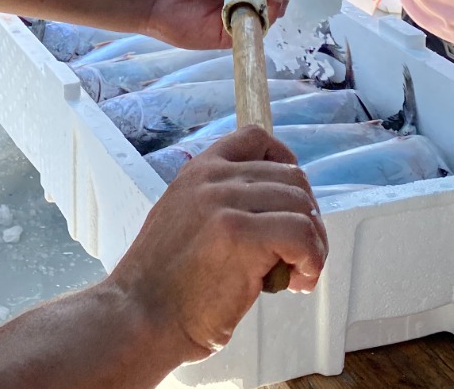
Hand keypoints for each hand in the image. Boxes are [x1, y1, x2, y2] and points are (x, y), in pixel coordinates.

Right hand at [106, 127, 326, 361]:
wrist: (139, 316)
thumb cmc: (164, 285)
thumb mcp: (184, 220)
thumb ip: (219, 204)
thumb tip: (270, 212)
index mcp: (198, 171)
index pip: (255, 138)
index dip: (286, 164)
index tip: (291, 203)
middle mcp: (212, 178)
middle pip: (292, 177)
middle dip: (307, 217)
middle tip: (298, 256)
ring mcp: (224, 203)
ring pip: (302, 206)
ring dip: (313, 244)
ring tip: (296, 274)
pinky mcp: (240, 235)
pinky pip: (302, 235)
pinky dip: (313, 261)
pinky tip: (296, 283)